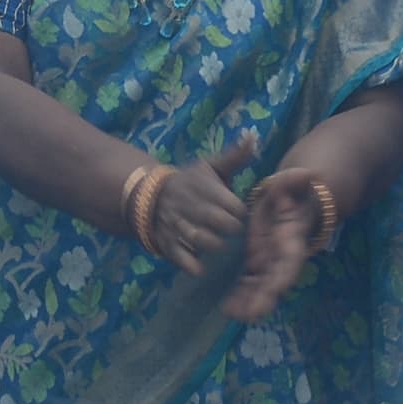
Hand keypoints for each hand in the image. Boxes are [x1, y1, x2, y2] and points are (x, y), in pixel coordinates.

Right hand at [142, 136, 254, 277]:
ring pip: (202, 240)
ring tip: (218, 243)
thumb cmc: (190, 182)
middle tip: (232, 229)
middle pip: (221, 223)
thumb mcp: (210, 166)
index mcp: (205, 187)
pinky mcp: (167, 243)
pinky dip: (191, 264)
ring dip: (214, 244)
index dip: (240, 211)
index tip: (239, 212)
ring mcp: (178, 225)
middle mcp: (192, 206)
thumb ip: (235, 156)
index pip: (234, 205)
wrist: (149, 194)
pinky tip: (200, 268)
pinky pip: (180, 257)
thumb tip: (253, 135)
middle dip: (231, 228)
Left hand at [226, 166, 338, 322]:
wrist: (288, 197)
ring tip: (232, 314)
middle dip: (264, 298)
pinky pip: (248, 282)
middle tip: (250, 314)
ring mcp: (269, 262)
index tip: (275, 290)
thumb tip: (309, 174)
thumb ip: (295, 180)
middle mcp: (282, 255)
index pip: (290, 260)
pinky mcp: (256, 262)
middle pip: (275, 281)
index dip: (283, 275)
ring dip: (249, 302)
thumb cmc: (290, 189)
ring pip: (260, 287)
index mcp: (291, 239)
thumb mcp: (292, 182)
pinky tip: (227, 308)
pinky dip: (240, 295)